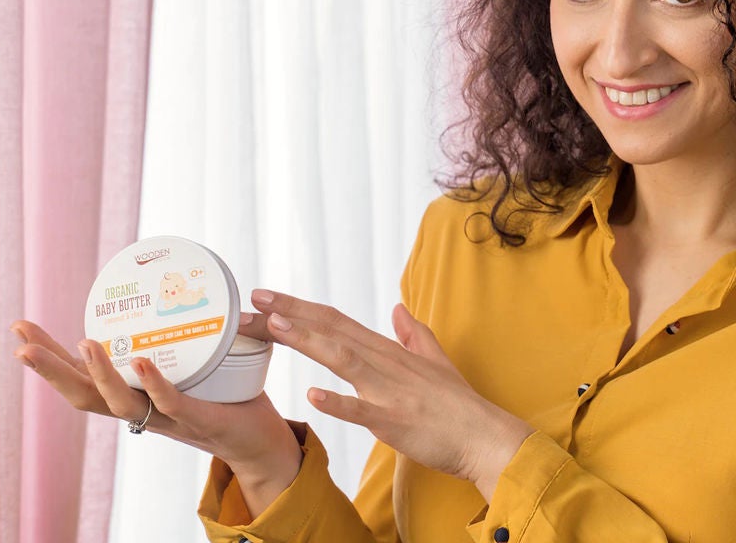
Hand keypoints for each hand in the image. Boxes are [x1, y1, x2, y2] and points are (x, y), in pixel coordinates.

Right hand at [11, 320, 301, 514]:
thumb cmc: (227, 401)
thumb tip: (172, 290)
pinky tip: (140, 361)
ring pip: (120, 402)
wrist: (263, 442)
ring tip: (83, 342)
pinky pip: (171, 403)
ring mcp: (168, 419)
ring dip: (98, 373)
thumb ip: (178, 340)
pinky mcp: (200, 420)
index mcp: (135, 398)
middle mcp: (142, 412)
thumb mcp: (194, 367)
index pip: (81, 378)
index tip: (20, 329)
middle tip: (20, 343)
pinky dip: (153, 383)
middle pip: (83, 395)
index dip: (50, 357)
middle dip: (50, 369)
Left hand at [245, 290, 534, 500]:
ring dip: (308, 341)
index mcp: (388, 351)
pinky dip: (339, 403)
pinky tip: (315, 396)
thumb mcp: (435, 361)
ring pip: (343, 360)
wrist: (483, 437)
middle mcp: (384, 364)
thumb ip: (414, 334)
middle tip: (252, 301)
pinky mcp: (394, 421)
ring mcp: (388, 391)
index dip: (300, 308)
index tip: (267, 298)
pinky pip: (363, 411)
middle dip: (289, 315)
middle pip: (331, 332)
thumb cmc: (458, 405)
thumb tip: (399, 309)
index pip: (336, 322)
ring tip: (274, 326)